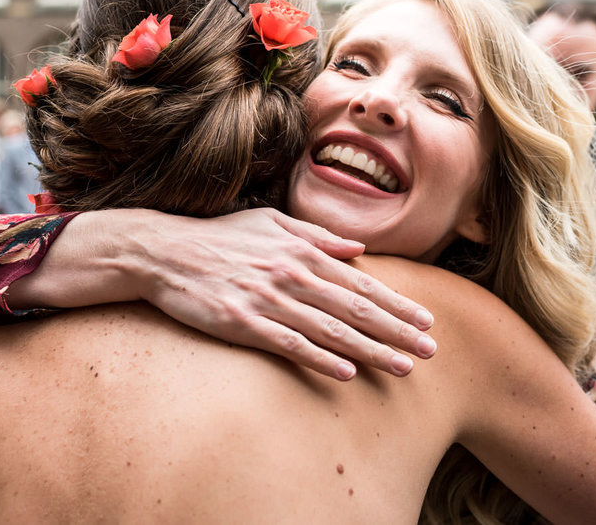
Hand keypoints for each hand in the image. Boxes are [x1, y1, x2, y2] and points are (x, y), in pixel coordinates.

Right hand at [121, 208, 436, 379]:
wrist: (164, 251)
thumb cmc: (220, 237)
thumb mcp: (270, 222)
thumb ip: (315, 235)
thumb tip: (356, 246)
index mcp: (302, 251)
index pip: (360, 282)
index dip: (397, 303)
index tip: (426, 321)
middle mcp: (292, 274)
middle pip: (355, 308)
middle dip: (397, 331)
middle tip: (431, 350)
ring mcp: (268, 300)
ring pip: (330, 329)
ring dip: (371, 349)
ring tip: (404, 367)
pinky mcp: (242, 323)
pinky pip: (288, 344)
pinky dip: (319, 358)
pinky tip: (346, 373)